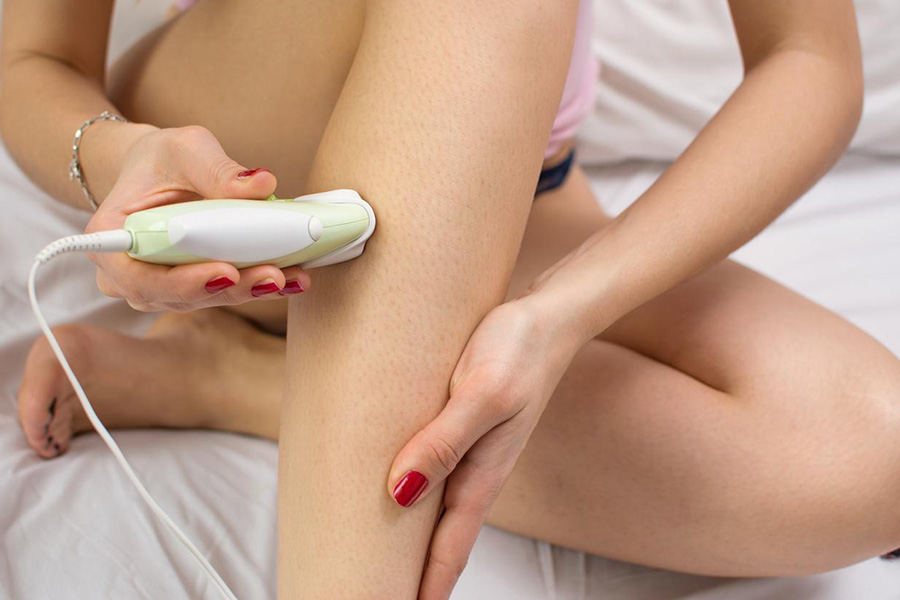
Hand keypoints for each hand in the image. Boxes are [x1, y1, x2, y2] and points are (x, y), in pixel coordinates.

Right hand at [85, 125, 310, 311]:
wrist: (158, 170)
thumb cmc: (162, 159)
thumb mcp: (186, 148)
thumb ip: (218, 169)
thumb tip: (261, 185)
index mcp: (110, 237)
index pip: (140, 275)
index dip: (182, 282)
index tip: (224, 273)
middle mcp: (130, 273)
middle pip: (180, 294)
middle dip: (232, 289)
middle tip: (273, 276)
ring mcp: (161, 286)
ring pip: (207, 298)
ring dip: (252, 290)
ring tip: (290, 276)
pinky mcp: (193, 287)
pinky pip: (224, 291)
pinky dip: (258, 285)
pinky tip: (292, 278)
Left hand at [386, 295, 579, 598]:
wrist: (548, 316)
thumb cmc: (518, 350)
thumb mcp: (481, 394)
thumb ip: (443, 443)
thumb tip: (399, 494)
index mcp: (481, 476)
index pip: (446, 553)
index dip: (421, 592)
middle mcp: (474, 474)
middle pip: (437, 544)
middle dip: (411, 580)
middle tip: (371, 599)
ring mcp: (469, 454)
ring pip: (432, 514)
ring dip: (409, 545)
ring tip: (377, 569)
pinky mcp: (460, 430)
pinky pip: (432, 477)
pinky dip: (411, 501)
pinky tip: (394, 499)